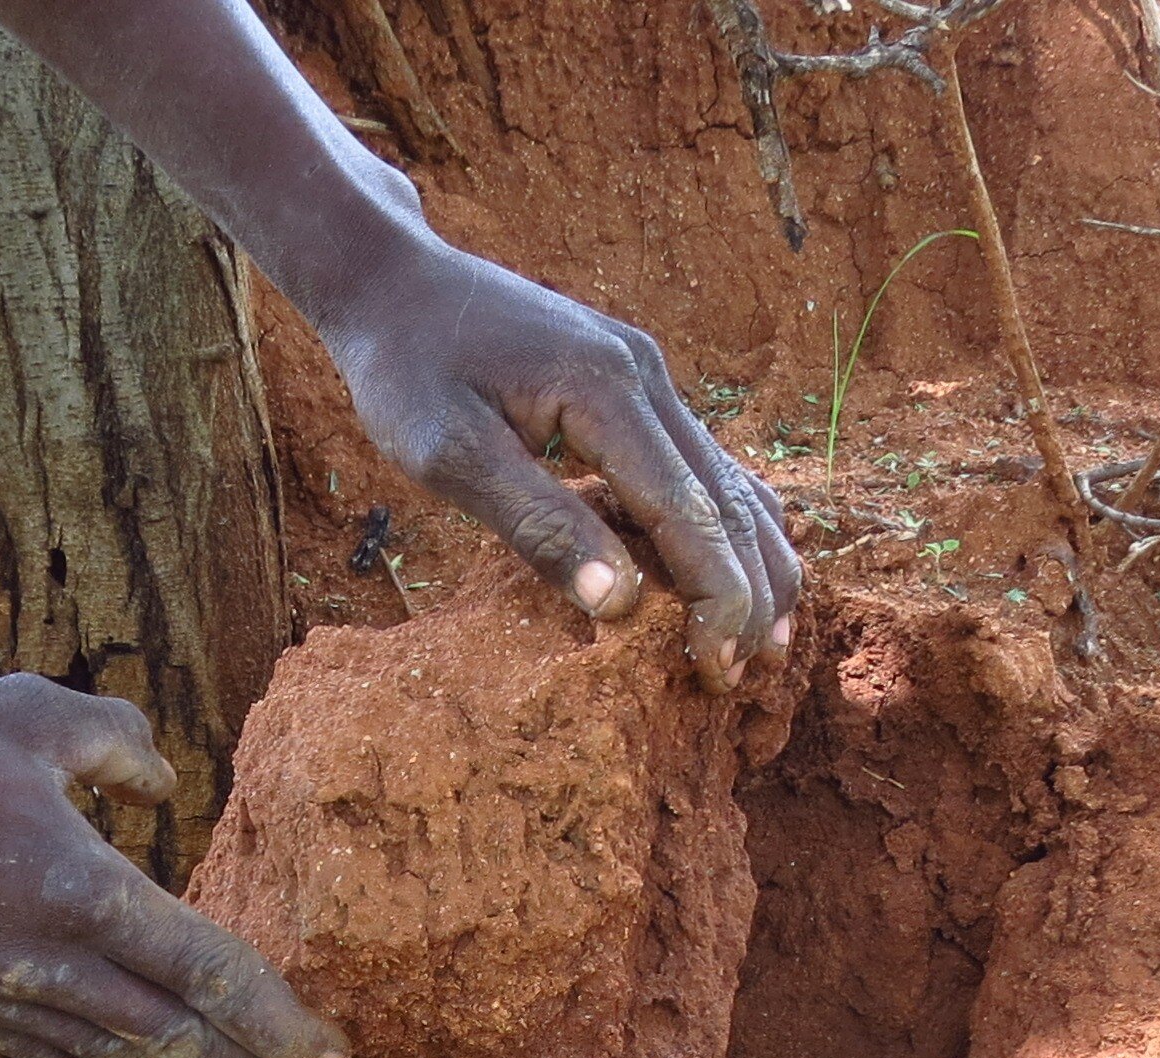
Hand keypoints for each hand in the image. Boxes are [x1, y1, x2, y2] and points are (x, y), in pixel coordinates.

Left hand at [323, 244, 803, 691]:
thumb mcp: (450, 456)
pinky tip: (733, 568)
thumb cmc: (406, 369)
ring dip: (753, 560)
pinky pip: (700, 461)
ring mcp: (647, 374)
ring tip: (766, 638)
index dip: (714, 596)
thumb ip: (538, 525)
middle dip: (748, 591)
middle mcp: (647, 376)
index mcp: (607, 392)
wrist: (392, 279)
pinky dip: (726, 522)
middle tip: (745, 675)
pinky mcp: (633, 381)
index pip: (688, 512)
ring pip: (729, 479)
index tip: (715, 669)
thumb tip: (621, 604)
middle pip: (728, 499)